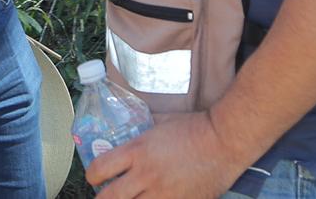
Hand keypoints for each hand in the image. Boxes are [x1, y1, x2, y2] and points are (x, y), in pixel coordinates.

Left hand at [85, 111, 246, 198]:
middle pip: (109, 198)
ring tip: (128, 198)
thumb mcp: (160, 124)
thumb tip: (130, 135)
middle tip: (105, 195)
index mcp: (138, 151)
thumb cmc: (195, 128)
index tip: (94, 177)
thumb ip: (143, 135)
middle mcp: (146, 175)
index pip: (100, 169)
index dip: (91, 175)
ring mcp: (163, 193)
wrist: (224, 142)